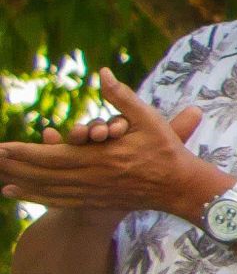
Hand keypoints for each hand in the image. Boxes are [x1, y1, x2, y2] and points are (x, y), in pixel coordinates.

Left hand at [0, 72, 218, 217]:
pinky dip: (35, 197)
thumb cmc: (166, 150)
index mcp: (101, 157)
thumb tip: (103, 72)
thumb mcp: (148, 118)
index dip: (24, 151)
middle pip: (43, 173)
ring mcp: (93, 193)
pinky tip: (18, 192)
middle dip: (15, 165)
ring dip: (21, 182)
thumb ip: (121, 96)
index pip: (52, 154)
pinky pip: (58, 201)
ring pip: (48, 189)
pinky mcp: (96, 201)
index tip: (1, 147)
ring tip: (0, 177)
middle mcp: (92, 178)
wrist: (181, 186)